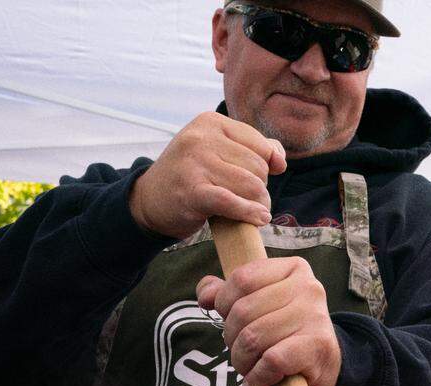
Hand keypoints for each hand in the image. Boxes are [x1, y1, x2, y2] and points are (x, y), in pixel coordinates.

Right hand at [129, 112, 287, 238]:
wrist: (150, 200)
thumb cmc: (193, 175)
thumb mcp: (219, 151)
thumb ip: (255, 148)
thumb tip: (280, 161)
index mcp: (210, 122)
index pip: (260, 145)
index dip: (267, 166)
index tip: (258, 179)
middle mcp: (200, 137)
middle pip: (258, 167)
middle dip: (261, 187)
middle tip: (248, 198)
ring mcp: (194, 163)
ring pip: (251, 185)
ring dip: (258, 203)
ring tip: (251, 209)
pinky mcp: (191, 191)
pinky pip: (232, 202)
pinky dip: (249, 213)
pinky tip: (258, 219)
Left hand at [196, 256, 340, 385]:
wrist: (325, 364)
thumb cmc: (287, 331)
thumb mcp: (261, 305)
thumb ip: (230, 294)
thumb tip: (205, 293)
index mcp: (293, 269)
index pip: (242, 278)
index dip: (224, 303)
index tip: (230, 320)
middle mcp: (308, 287)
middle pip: (243, 311)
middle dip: (232, 338)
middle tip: (241, 353)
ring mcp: (314, 316)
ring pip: (253, 338)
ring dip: (242, 362)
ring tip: (248, 370)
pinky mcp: (316, 345)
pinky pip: (271, 360)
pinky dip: (257, 377)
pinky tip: (256, 385)